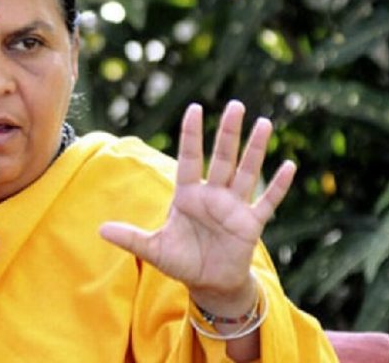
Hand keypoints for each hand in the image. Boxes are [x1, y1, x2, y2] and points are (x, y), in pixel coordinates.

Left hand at [100, 100, 294, 311]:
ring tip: (264, 123)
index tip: (195, 108)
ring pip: (246, 172)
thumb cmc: (181, 261)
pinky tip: (288, 165)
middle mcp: (212, 195)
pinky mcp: (251, 224)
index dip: (191, 135)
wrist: (208, 283)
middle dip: (228, 133)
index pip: (189, 158)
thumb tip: (100, 229)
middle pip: (221, 158)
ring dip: (255, 150)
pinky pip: (267, 201)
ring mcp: (234, 207)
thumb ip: (130, 237)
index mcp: (188, 195)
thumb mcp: (153, 249)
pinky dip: (277, 185)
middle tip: (235, 105)